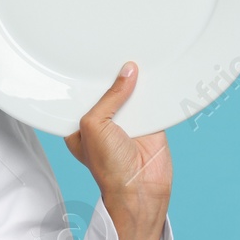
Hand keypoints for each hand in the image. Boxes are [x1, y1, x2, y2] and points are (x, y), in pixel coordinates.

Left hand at [64, 62, 171, 239]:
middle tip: (118, 50)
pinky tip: (156, 72)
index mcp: (82, 124)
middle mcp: (105, 122)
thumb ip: (108, 98)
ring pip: (133, 93)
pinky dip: (156, 91)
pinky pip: (154, 102)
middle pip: (110, 90)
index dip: (88, 77)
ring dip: (137, 81)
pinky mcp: (151, 124)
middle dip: (114, 75)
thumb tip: (127, 72)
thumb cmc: (108, 167)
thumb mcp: (94, 126)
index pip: (84, 94)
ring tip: (138, 55)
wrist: (140, 189)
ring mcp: (128, 122)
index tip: (91, 56)